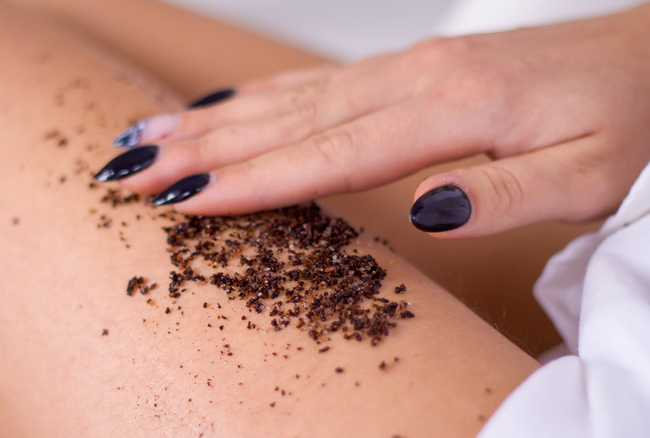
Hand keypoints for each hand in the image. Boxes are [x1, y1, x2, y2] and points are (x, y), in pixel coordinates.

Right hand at [98, 4, 649, 237]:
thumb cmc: (627, 118)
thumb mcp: (587, 175)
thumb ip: (503, 199)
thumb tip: (422, 213)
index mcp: (449, 110)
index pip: (327, 155)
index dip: (249, 180)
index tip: (180, 197)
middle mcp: (411, 80)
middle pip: (284, 121)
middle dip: (198, 148)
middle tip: (124, 167)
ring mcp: (403, 70)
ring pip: (286, 97)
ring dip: (210, 120)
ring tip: (144, 133)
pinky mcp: (405, 71)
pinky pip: (314, 84)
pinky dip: (256, 97)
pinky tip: (220, 106)